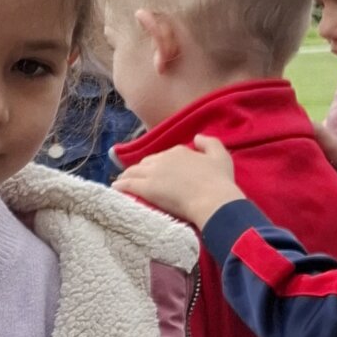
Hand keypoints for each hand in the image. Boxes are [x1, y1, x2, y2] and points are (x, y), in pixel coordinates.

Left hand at [117, 137, 240, 229]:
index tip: (157, 173)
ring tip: (123, 184)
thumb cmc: (220, 181)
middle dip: (140, 171)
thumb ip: (209, 142)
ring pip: (133, 172)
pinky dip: (120, 186)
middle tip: (137, 180)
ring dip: (127, 177)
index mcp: (178, 151)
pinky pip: (127, 184)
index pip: (162, 157)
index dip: (158, 165)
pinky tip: (115, 189)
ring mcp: (153, 173)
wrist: (213, 200)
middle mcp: (163, 159)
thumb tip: (197, 137)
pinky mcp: (146, 188)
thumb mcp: (221, 156)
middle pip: (145, 163)